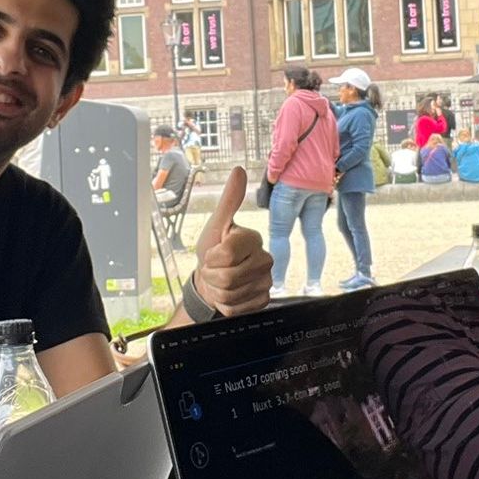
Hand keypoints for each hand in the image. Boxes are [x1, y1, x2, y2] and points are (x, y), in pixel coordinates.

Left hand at [192, 167, 272, 317]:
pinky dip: (226, 305)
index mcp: (253, 239)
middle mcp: (265, 259)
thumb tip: (239, 170)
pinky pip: (237, 308)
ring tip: (219, 282)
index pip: (228, 254)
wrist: (212, 281)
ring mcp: (266, 281)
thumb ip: (228, 200)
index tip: (212, 254)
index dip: (212, 258)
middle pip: (229, 277)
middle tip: (214, 270)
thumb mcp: (215, 226)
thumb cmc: (212, 251)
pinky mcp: (263, 300)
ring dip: (218, 291)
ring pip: (231, 294)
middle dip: (213, 276)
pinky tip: (229, 295)